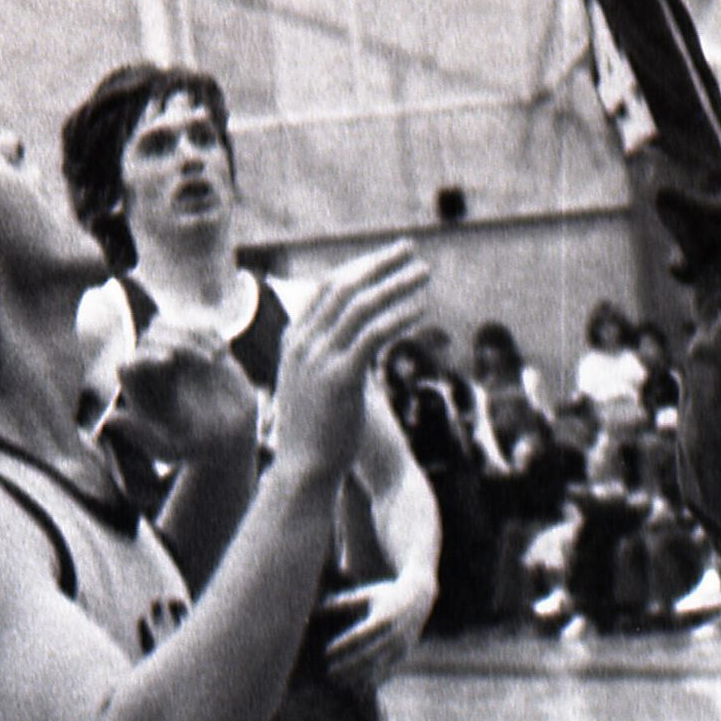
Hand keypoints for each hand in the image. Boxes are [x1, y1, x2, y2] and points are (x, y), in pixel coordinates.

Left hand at [109, 326, 258, 470]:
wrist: (231, 436)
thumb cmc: (197, 447)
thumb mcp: (170, 449)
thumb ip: (141, 436)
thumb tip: (110, 418)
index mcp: (140, 392)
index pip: (129, 363)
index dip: (145, 356)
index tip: (170, 360)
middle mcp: (153, 371)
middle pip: (150, 338)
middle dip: (179, 342)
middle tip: (208, 361)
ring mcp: (177, 356)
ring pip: (172, 327)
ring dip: (194, 334)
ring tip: (215, 356)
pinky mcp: (199, 348)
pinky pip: (194, 326)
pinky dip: (207, 333)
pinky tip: (222, 352)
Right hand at [268, 244, 431, 489]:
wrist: (302, 472)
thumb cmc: (316, 432)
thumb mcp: (316, 385)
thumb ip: (335, 358)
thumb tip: (363, 342)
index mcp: (295, 340)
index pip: (328, 287)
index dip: (361, 267)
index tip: (389, 255)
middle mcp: (303, 343)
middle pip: (345, 287)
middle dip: (380, 263)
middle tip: (411, 248)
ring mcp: (318, 359)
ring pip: (361, 306)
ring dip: (396, 283)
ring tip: (425, 271)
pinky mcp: (339, 379)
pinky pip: (373, 336)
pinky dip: (398, 318)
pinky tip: (421, 308)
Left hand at [321, 569, 433, 679]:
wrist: (420, 597)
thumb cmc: (386, 595)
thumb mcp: (367, 595)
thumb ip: (343, 601)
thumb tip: (318, 607)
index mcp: (382, 618)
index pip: (359, 635)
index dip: (343, 645)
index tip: (327, 652)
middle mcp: (393, 634)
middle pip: (367, 654)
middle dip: (348, 666)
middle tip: (329, 674)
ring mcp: (400, 645)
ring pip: (378, 666)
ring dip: (358, 676)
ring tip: (340, 683)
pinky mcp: (404, 653)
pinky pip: (388, 671)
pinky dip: (372, 680)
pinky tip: (357, 687)